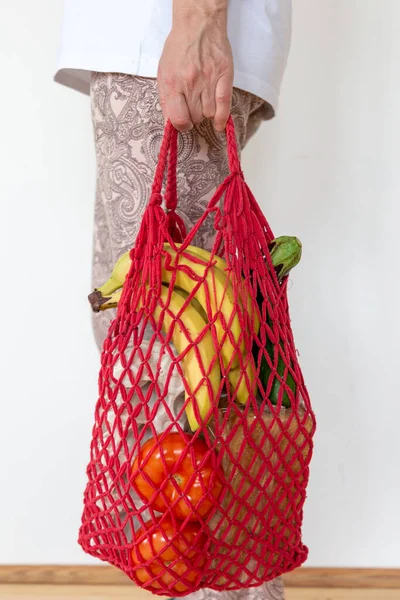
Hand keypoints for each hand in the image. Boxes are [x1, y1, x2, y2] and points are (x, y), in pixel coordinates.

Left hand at [157, 2, 232, 132]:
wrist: (198, 24)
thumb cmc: (179, 48)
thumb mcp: (163, 72)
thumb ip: (166, 98)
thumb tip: (170, 122)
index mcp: (173, 83)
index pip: (178, 119)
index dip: (181, 126)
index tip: (183, 123)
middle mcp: (190, 83)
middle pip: (195, 117)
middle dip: (193, 117)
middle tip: (193, 108)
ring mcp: (209, 80)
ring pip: (209, 114)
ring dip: (206, 114)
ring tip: (203, 104)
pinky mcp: (224, 76)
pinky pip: (224, 105)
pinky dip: (222, 118)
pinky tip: (218, 123)